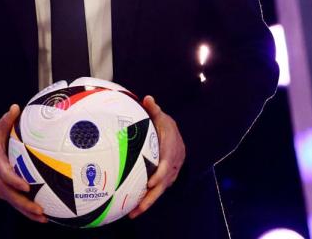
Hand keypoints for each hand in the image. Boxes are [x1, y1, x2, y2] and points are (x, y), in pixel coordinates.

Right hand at [0, 104, 46, 222]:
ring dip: (27, 212)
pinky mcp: (4, 193)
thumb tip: (15, 107)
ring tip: (43, 218)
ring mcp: (0, 188)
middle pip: (10, 195)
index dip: (14, 181)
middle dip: (24, 203)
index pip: (5, 174)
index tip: (26, 186)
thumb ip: (6, 121)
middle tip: (39, 209)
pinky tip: (41, 217)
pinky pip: (15, 204)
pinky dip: (27, 212)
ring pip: (13, 203)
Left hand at [128, 95, 185, 218]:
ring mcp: (171, 174)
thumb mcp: (162, 118)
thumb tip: (147, 98)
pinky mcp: (167, 179)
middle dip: (151, 198)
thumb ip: (154, 110)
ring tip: (132, 214)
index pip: (167, 165)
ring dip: (148, 202)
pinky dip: (149, 198)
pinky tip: (135, 206)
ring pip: (160, 190)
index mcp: (172, 150)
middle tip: (136, 209)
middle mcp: (174, 165)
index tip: (150, 183)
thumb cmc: (167, 127)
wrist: (178, 137)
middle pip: (163, 185)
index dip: (160, 175)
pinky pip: (158, 190)